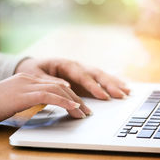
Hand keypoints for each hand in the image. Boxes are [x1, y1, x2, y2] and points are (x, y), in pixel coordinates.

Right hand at [0, 73, 90, 128]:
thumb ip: (31, 99)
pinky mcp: (24, 94)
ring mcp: (27, 84)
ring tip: (83, 113)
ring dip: (73, 102)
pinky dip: (64, 102)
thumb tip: (48, 105)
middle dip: (76, 99)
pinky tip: (73, 108)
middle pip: (60, 86)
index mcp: (27, 78)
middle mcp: (29, 78)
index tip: (80, 105)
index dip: (70, 95)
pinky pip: (49, 96)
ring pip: (58, 90)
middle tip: (86, 111)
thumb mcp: (15, 100)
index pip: (54, 84)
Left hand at [15, 58, 129, 99]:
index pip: (82, 75)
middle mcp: (77, 66)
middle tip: (121, 95)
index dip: (93, 86)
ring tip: (127, 92)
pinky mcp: (85, 78)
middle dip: (109, 85)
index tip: (103, 95)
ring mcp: (83, 71)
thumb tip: (65, 87)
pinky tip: (124, 88)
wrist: (32, 66)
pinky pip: (101, 80)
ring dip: (114, 84)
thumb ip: (50, 81)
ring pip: (102, 76)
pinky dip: (113, 84)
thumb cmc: (33, 71)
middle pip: (96, 74)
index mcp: (66, 64)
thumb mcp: (36, 76)